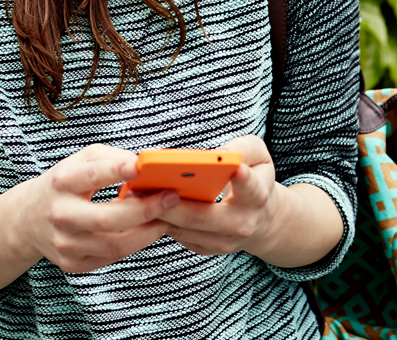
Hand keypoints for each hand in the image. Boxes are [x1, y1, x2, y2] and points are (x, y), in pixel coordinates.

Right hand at [16, 144, 180, 272]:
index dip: (116, 170)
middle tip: (171, 198)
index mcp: (61, 182)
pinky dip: (133, 245)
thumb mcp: (78, 161)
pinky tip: (144, 232)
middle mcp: (60, 213)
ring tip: (164, 219)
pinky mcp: (72, 263)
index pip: (91, 175)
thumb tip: (143, 165)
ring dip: (147, 232)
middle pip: (108, 218)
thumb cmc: (63, 184)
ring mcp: (65, 242)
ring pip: (115, 244)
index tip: (140, 166)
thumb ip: (110, 157)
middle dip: (145, 210)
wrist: (28, 218)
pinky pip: (111, 256)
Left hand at [152, 135, 281, 256]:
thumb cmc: (255, 178)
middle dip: (173, 203)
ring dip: (158, 212)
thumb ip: (243, 149)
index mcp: (257, 197)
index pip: (251, 189)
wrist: (262, 219)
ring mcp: (222, 240)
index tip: (235, 169)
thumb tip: (220, 153)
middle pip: (202, 216)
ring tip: (135, 193)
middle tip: (150, 186)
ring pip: (185, 228)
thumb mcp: (258, 157)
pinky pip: (178, 235)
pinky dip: (159, 220)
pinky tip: (142, 204)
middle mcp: (241, 224)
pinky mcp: (205, 247)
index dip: (243, 180)